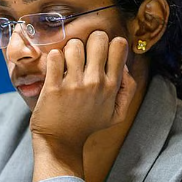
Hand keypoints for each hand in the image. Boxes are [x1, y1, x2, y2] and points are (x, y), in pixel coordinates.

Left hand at [30, 31, 136, 175]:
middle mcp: (95, 82)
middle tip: (82, 53)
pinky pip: (54, 57)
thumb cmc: (87, 125)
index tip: (100, 52)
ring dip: (69, 49)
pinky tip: (55, 66)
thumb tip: (124, 66)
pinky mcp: (53, 87)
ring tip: (66, 61)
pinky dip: (53, 57)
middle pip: (98, 38)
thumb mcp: (117, 113)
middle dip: (89, 40)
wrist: (60, 142)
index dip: (109, 43)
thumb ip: (127, 89)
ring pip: (74, 44)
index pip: (119, 45)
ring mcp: (73, 85)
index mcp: (111, 86)